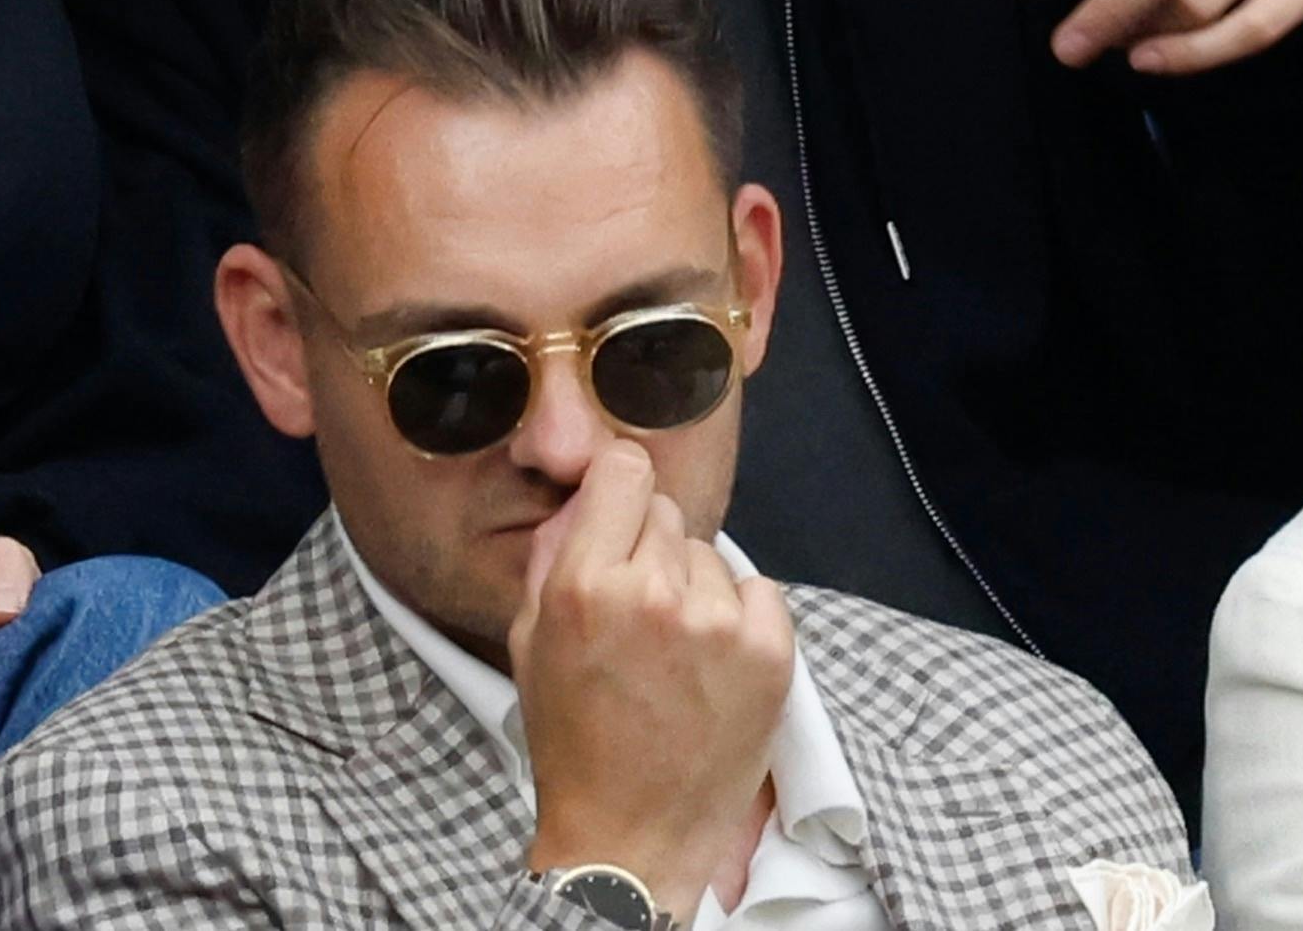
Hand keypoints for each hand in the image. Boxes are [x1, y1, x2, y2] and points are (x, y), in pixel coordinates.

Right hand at [512, 441, 790, 925]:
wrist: (632, 834)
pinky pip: (758, 591)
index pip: (624, 469)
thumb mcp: (530, 639)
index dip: (620, 491)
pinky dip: (740, 617)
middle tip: (640, 612)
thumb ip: (553, 555)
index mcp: (583, 584)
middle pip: (665, 512)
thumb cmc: (574, 741)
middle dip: (651, 549)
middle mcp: (654, 592)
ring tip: (676, 653)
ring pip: (709, 555)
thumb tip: (585, 495)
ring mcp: (718, 622)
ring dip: (694, 588)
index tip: (620, 516)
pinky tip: (713, 664)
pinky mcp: (771, 652)